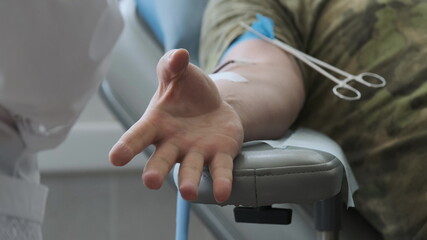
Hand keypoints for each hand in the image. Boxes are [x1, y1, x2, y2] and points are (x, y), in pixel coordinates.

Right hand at [109, 49, 243, 202]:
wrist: (213, 106)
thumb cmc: (188, 92)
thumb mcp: (179, 74)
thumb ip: (172, 64)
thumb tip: (179, 56)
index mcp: (157, 124)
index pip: (138, 136)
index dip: (126, 146)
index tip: (115, 158)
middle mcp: (173, 143)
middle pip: (161, 160)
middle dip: (156, 170)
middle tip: (151, 181)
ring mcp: (196, 152)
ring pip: (190, 169)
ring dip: (188, 181)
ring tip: (188, 192)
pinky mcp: (219, 155)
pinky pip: (219, 170)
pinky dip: (220, 182)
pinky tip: (222, 193)